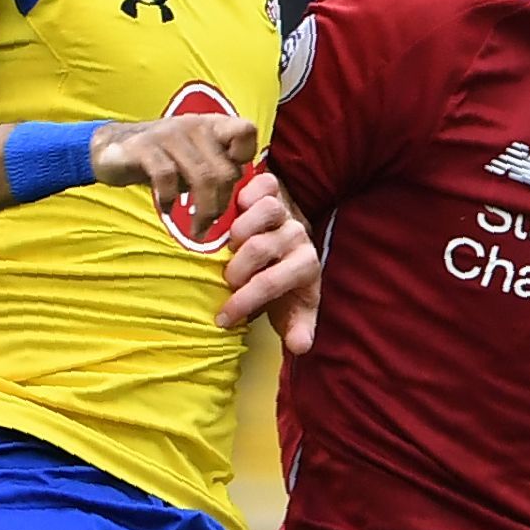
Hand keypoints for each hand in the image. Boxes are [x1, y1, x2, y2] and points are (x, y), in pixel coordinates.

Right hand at [92, 111, 259, 238]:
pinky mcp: (144, 148)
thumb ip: (220, 170)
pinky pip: (167, 178)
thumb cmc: (164, 160)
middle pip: (225, 170)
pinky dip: (170, 200)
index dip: (246, 158)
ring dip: (203, 211)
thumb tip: (249, 200)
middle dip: (221, 205)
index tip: (233, 184)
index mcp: (212, 126)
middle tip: (210, 224)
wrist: (112, 149)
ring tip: (196, 229)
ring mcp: (169, 135)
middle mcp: (194, 125)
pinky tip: (167, 210)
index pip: (246, 131)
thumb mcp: (196, 160)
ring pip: (202, 177)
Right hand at [217, 171, 320, 351]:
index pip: (271, 283)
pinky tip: (234, 207)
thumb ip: (296, 327)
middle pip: (260, 247)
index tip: (223, 317)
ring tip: (226, 245)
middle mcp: (298, 237)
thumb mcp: (290, 310)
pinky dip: (249, 191)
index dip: (243, 301)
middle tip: (224, 280)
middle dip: (236, 268)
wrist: (288, 248)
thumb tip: (300, 345)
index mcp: (306, 267)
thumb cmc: (283, 285)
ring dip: (240, 229)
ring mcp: (287, 211)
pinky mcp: (276, 191)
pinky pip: (265, 184)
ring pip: (266, 210)